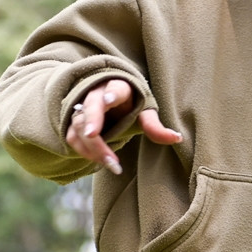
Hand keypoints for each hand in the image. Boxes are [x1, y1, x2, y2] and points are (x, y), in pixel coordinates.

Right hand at [66, 78, 182, 174]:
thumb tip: (178, 138)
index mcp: (118, 87)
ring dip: (92, 146)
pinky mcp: (74, 123)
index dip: (111, 94)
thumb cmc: (130, 106)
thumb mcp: (144, 112)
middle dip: (91, 120)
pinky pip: (73, 137)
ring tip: (112, 164)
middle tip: (93, 134)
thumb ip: (155, 125)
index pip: (114, 88)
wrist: (108, 102)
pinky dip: (85, 152)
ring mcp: (82, 109)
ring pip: (80, 125)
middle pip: (90, 106)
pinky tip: (101, 163)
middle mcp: (96, 95)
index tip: (109, 100)